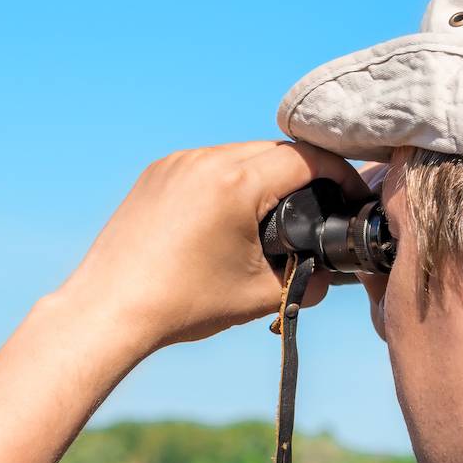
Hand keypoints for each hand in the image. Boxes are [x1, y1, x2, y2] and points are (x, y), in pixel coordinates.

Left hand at [54, 140, 371, 350]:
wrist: (108, 310)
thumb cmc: (181, 305)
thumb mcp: (258, 296)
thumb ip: (306, 281)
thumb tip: (329, 278)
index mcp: (235, 182)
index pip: (307, 159)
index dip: (340, 176)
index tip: (353, 196)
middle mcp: (204, 160)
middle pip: (274, 152)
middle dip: (304, 176)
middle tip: (322, 207)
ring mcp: (175, 164)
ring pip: (238, 155)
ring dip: (263, 177)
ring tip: (276, 215)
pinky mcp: (155, 175)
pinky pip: (206, 167)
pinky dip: (228, 184)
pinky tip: (232, 217)